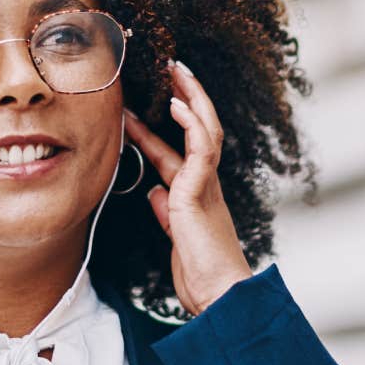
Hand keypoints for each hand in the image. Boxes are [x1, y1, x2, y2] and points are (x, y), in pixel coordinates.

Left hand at [123, 60, 253, 314]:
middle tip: (170, 69)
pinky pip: (201, 149)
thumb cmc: (202, 273)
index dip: (163, 126)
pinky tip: (177, 104)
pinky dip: (191, 123)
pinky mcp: (201, 192)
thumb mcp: (175, 237)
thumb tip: (153, 191)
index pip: (179, 150)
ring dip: (191, 98)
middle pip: (200, 129)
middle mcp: (206, 184)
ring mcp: (207, 186)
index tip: (145, 104)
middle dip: (186, 97)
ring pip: (205, 130)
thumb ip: (165, 212)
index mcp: (197, 195)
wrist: (219, 295)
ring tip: (176, 71)